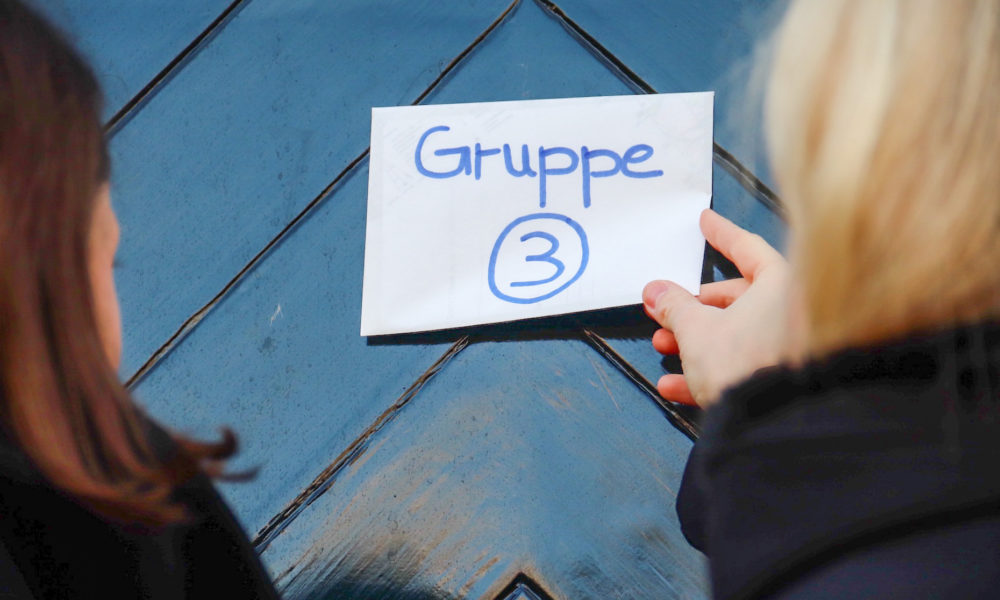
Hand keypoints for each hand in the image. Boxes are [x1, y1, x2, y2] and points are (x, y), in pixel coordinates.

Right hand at [642, 209, 790, 407]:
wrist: (774, 425)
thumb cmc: (742, 364)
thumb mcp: (695, 329)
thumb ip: (674, 306)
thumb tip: (656, 292)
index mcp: (783, 286)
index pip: (749, 249)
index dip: (722, 235)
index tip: (705, 221)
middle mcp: (796, 313)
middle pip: (739, 298)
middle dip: (694, 307)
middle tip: (665, 310)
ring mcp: (793, 349)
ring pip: (738, 334)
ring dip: (695, 341)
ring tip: (663, 348)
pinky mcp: (785, 381)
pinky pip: (744, 366)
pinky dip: (710, 372)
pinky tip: (675, 386)